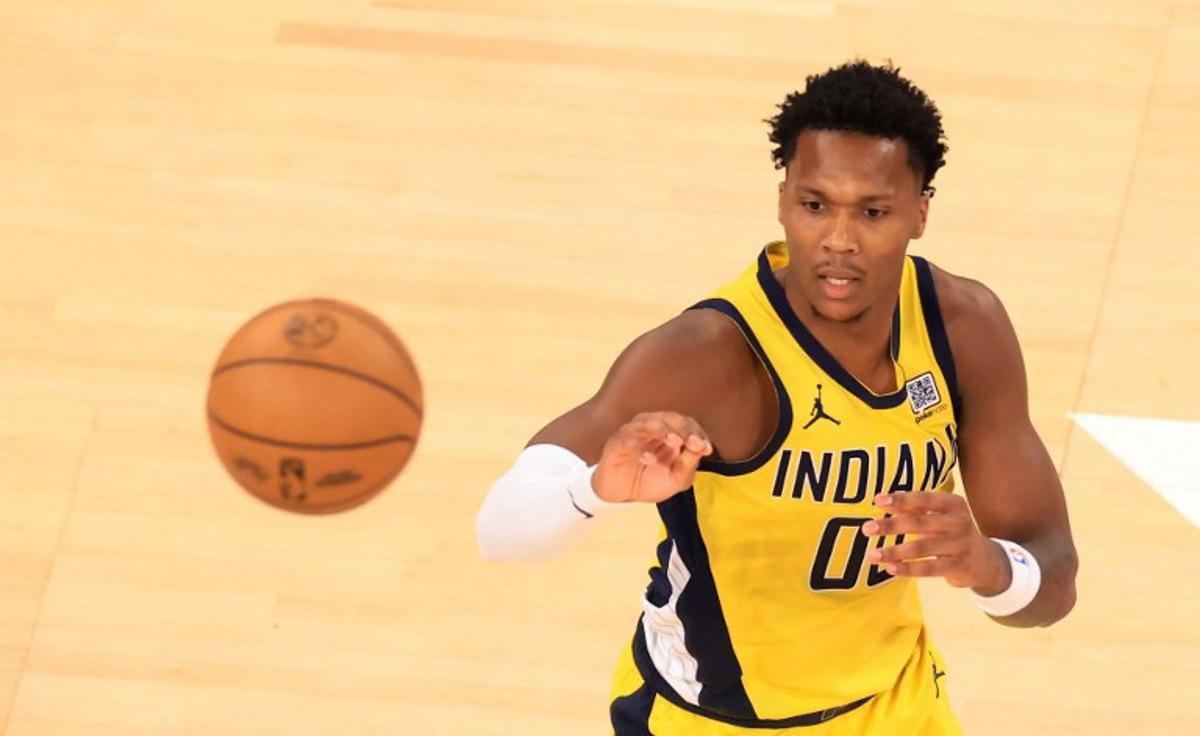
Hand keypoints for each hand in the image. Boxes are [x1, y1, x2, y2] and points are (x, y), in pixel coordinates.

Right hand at [591, 411, 712, 503]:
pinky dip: (640, 448)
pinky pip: (629, 440)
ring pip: (649, 422)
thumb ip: (689, 463)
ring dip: (664, 431)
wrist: (622, 494)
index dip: (697, 433)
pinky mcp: (617, 442)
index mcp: (670, 432)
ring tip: (675, 442)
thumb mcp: (676, 478)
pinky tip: (649, 459)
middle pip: (670, 417)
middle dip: (684, 429)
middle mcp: (652, 426)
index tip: (706, 448)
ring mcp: (634, 432)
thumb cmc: (650, 481)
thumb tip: (703, 447)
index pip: (687, 423)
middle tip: (693, 442)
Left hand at [862, 491, 1011, 594]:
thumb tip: (879, 500)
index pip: (924, 498)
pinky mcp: (959, 566)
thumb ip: (912, 507)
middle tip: (867, 528)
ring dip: (894, 551)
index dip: (900, 499)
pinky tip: (889, 568)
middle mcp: (960, 522)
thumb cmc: (950, 531)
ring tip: (872, 555)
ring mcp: (961, 545)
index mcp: (953, 504)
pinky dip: (907, 568)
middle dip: (891, 526)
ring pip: (922, 548)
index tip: (877, 501)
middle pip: (919, 522)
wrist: (984, 560)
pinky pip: (929, 569)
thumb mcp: (937, 515)